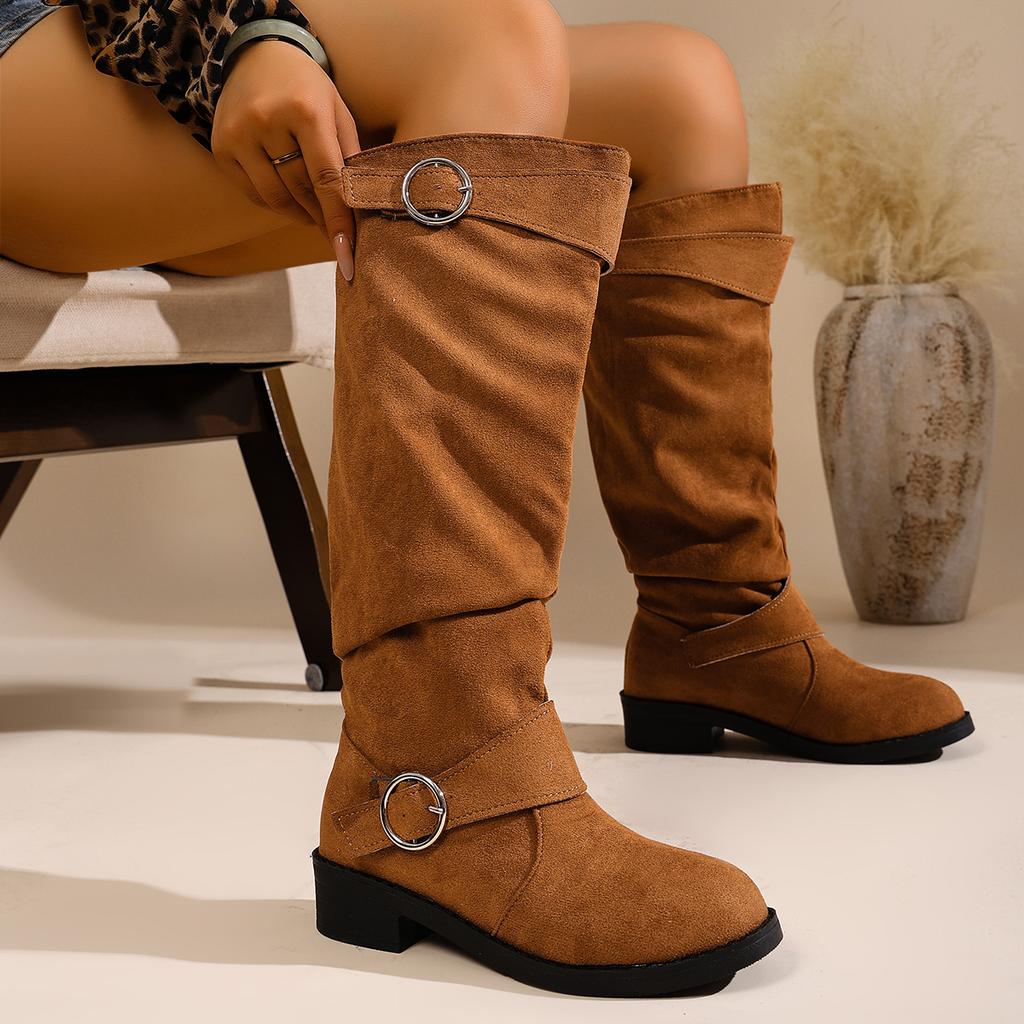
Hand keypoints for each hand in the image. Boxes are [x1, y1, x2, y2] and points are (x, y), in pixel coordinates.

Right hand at [211, 39, 358, 275]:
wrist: (257, 55)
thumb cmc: (308, 89)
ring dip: (301, 213)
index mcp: (306, 110)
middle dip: (323, 217)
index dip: (339, 219)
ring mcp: (239, 134)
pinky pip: (253, 193)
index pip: (327, 178)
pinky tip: (289, 198)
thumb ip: (350, 157)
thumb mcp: (338, 112)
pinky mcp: (221, 147)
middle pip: (302, 190)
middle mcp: (268, 121)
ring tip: (315, 213)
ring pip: (276, 197)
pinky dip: (275, 203)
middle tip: (338, 232)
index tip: (347, 253)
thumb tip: (360, 210)